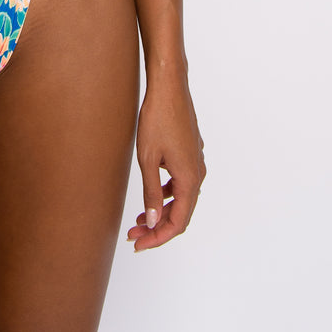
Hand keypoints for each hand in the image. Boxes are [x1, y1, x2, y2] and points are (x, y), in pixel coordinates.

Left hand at [127, 69, 204, 251]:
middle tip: (134, 233)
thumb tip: (154, 222)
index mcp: (190, 178)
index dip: (158, 238)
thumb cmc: (157, 119)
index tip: (138, 243)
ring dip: (162, 211)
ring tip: (140, 217)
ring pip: (181, 198)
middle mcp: (198, 173)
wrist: (169, 87)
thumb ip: (151, 193)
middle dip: (158, 227)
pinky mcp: (190, 152)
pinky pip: (182, 182)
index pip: (178, 222)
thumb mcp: (148, 159)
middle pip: (181, 213)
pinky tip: (152, 192)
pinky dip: (167, 194)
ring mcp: (196, 162)